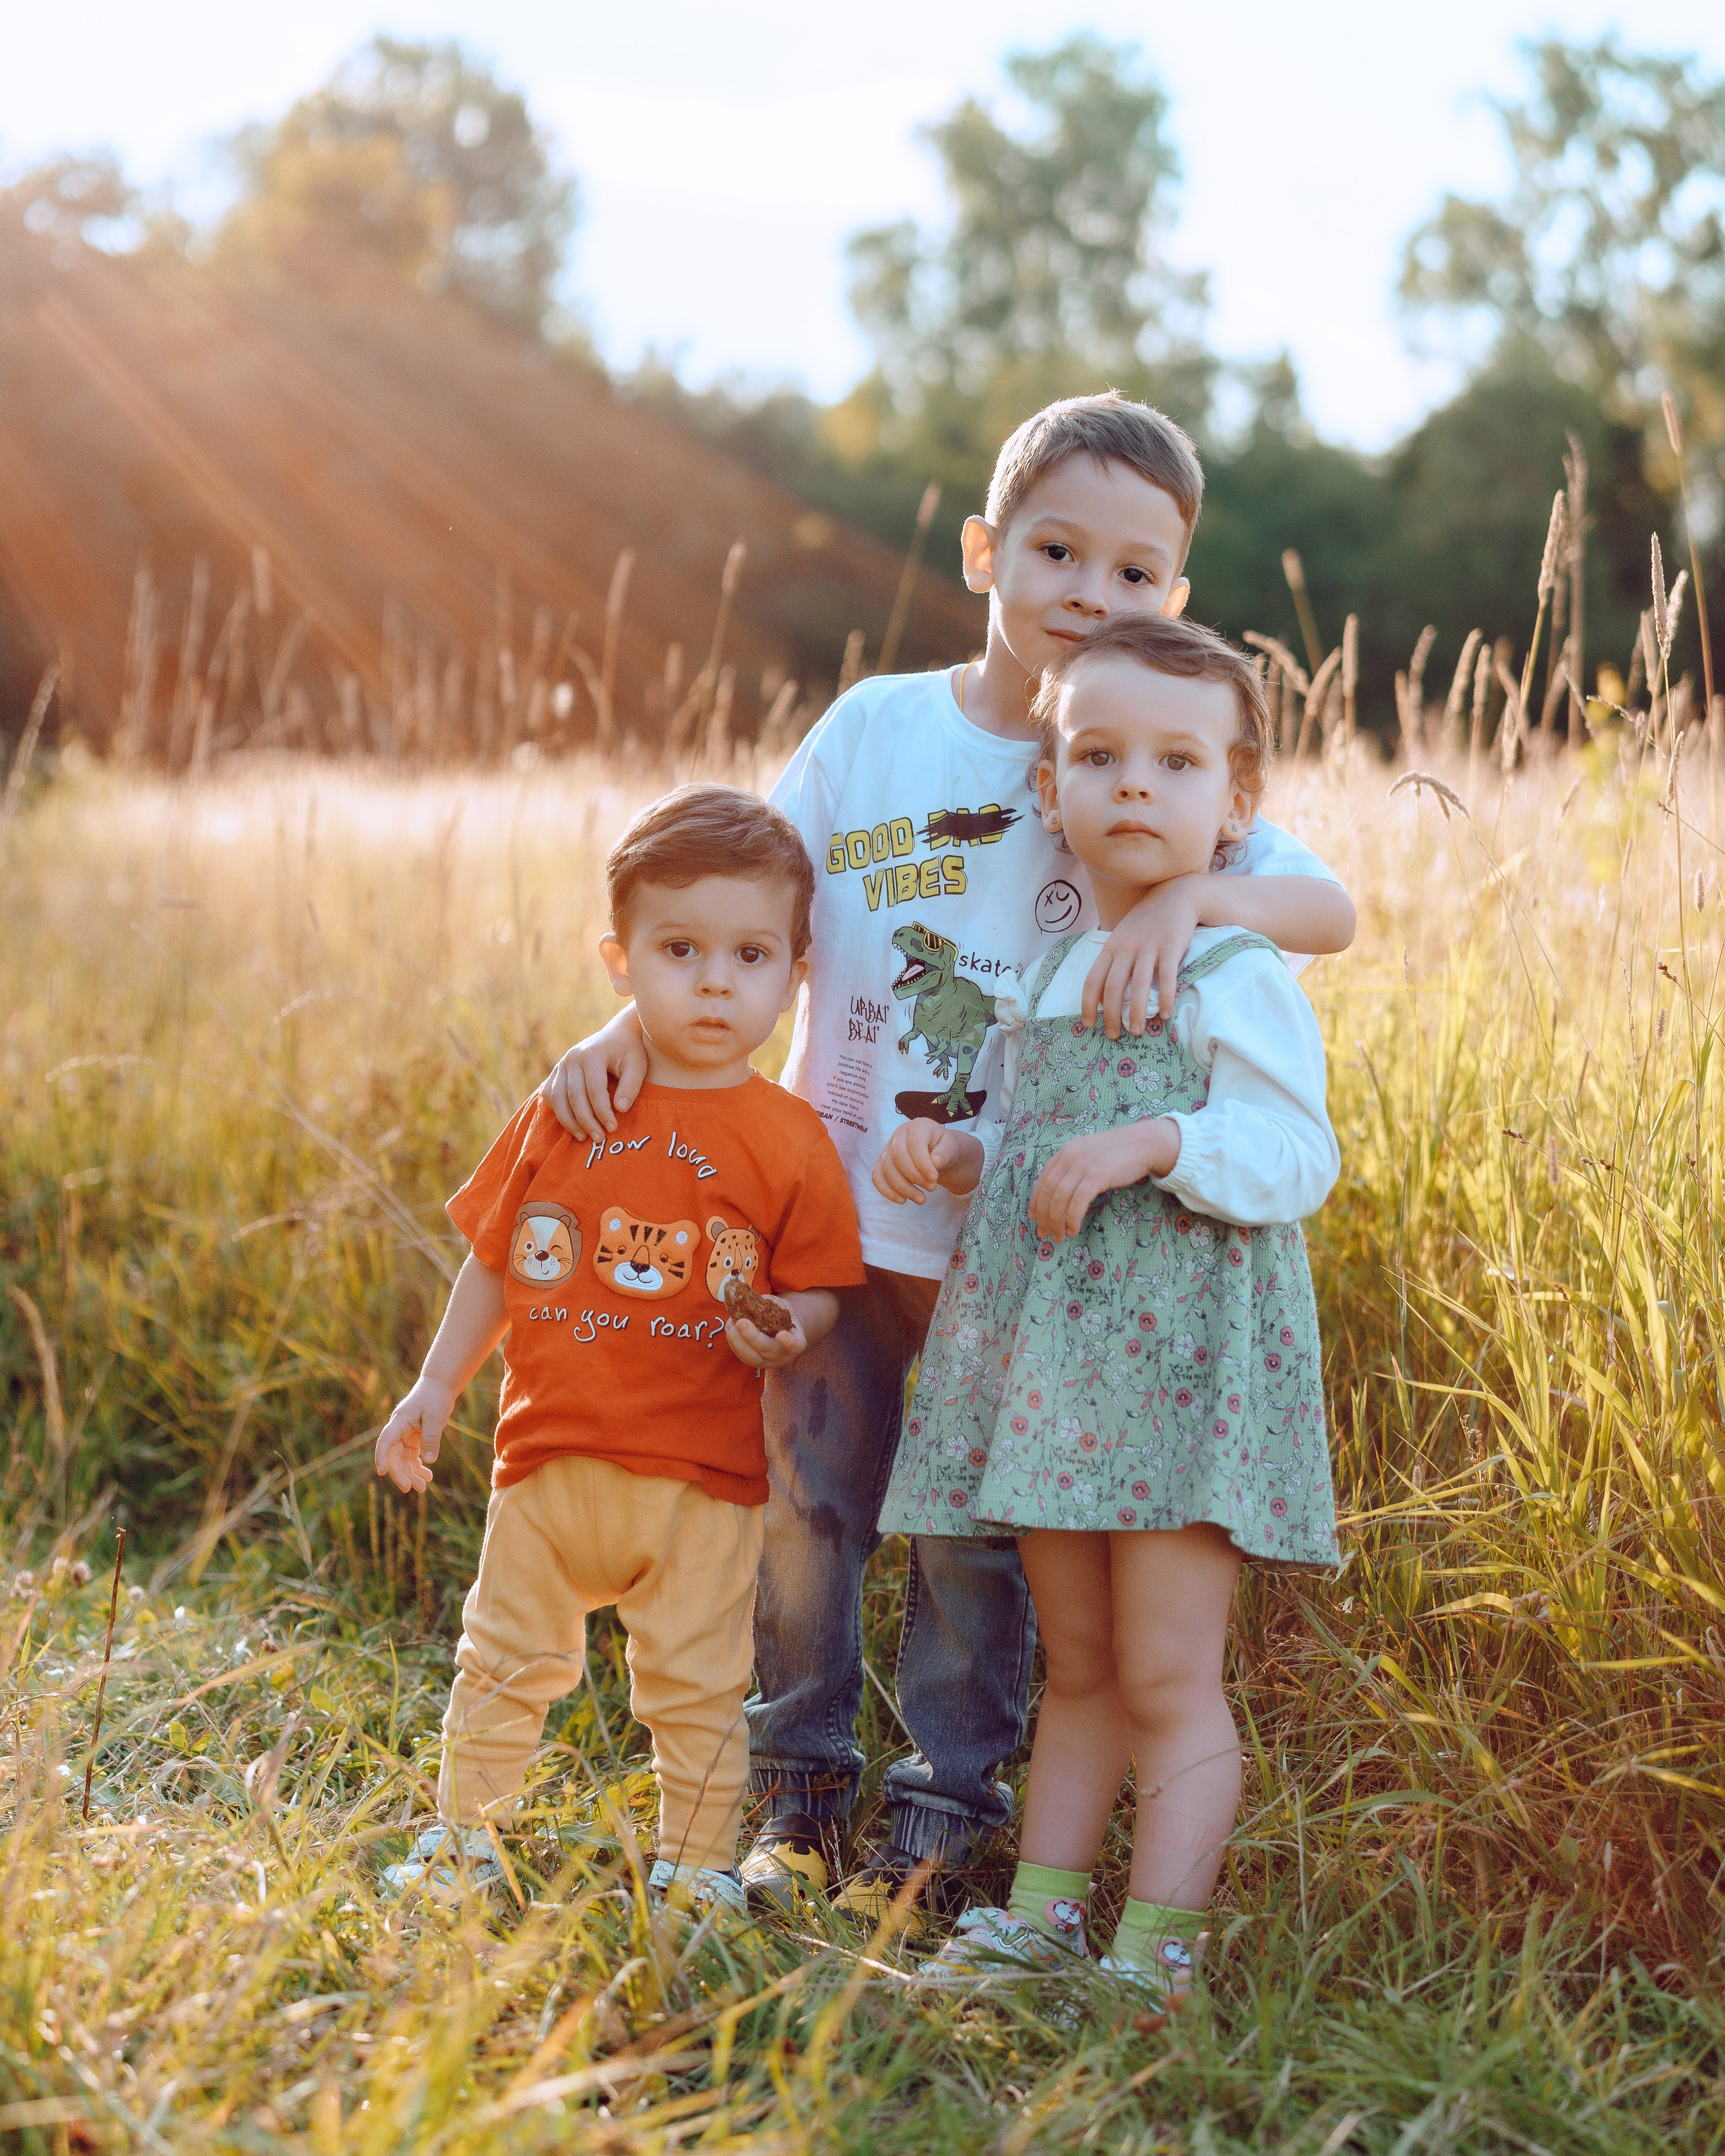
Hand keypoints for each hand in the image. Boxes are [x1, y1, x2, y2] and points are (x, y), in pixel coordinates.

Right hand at [374, 1376, 455, 1492]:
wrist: (440, 1386)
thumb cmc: (435, 1397)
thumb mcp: (436, 1416)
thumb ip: (431, 1437)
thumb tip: (430, 1461)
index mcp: (399, 1422)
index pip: (386, 1441)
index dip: (382, 1456)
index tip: (381, 1471)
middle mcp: (399, 1430)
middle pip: (394, 1456)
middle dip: (400, 1474)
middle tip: (411, 1488)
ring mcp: (405, 1436)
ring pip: (403, 1460)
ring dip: (411, 1474)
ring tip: (422, 1488)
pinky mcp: (414, 1439)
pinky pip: (413, 1457)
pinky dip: (418, 1467)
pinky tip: (427, 1477)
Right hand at [541, 1007, 648, 1138]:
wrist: (617, 1034)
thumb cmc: (630, 1051)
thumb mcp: (638, 1065)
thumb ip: (631, 1086)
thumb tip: (620, 1109)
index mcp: (592, 1054)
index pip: (594, 1090)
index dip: (602, 1112)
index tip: (613, 1128)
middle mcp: (572, 1058)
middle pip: (574, 1096)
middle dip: (586, 1121)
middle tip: (599, 1138)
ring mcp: (562, 1063)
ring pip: (557, 1097)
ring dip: (569, 1120)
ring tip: (583, 1137)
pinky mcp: (557, 1070)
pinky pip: (550, 1093)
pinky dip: (557, 1110)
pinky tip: (571, 1123)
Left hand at [725, 1309, 808, 1369]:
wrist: (781, 1332)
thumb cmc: (783, 1318)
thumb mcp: (784, 1307)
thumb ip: (773, 1304)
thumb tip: (755, 1300)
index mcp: (796, 1343)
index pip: (794, 1345)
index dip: (788, 1342)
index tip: (781, 1335)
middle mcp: (783, 1356)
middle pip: (767, 1350)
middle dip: (752, 1337)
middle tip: (740, 1322)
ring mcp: (767, 1362)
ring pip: (751, 1357)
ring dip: (738, 1340)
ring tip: (731, 1322)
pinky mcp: (753, 1363)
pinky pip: (742, 1356)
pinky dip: (733, 1342)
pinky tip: (730, 1327)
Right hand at [872, 1119, 985, 1204]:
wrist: (936, 1152)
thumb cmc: (944, 1148)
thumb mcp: (951, 1147)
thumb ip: (944, 1153)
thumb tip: (934, 1162)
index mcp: (918, 1126)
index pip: (915, 1144)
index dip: (923, 1163)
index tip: (934, 1179)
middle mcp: (899, 1134)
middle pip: (897, 1156)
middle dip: (914, 1177)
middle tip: (932, 1189)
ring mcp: (888, 1148)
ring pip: (886, 1169)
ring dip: (903, 1188)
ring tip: (921, 1199)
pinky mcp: (881, 1163)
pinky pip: (877, 1177)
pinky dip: (887, 1191)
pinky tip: (902, 1200)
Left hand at [1029, 1120, 1179, 1242]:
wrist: (1143, 1143)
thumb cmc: (1118, 1153)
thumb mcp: (1089, 1155)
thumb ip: (1074, 1170)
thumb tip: (1062, 1197)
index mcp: (1065, 1151)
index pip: (1042, 1179)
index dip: (1035, 1200)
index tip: (1034, 1217)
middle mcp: (1069, 1157)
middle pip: (1048, 1192)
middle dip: (1044, 1216)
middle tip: (1044, 1233)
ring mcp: (1082, 1165)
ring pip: (1060, 1200)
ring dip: (1056, 1222)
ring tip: (1059, 1236)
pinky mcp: (1096, 1176)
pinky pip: (1077, 1203)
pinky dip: (1072, 1219)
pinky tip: (1073, 1230)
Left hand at [1082, 877, 1203, 1035]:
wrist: (1176, 896)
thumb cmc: (1147, 921)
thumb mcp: (1122, 936)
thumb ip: (1113, 960)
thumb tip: (1103, 993)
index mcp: (1110, 947)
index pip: (1092, 980)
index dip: (1087, 1005)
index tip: (1087, 1024)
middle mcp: (1126, 948)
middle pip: (1113, 988)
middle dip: (1111, 1016)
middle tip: (1113, 1036)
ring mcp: (1148, 948)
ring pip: (1138, 987)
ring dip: (1136, 1013)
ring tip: (1136, 1032)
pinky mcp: (1170, 948)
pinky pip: (1166, 978)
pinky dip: (1165, 999)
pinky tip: (1165, 1015)